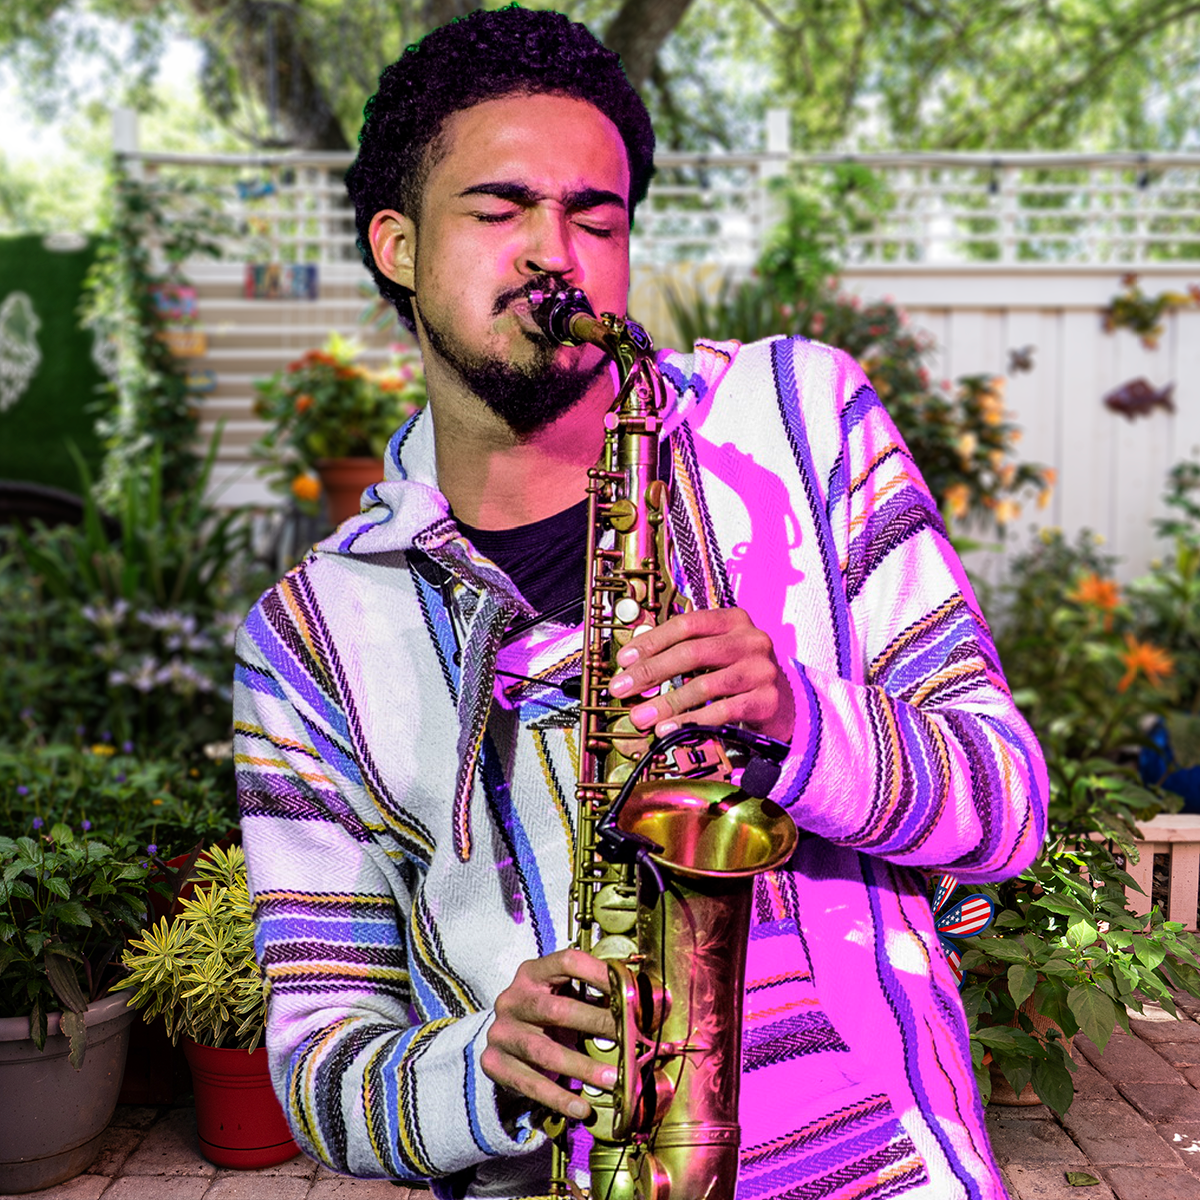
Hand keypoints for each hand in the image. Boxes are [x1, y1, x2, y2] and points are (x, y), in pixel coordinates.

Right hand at [481, 949, 617, 1120]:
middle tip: (629, 1038)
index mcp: (532, 973)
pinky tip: (583, 1107)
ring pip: (544, 1051)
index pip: (566, 962)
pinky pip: (530, 1084)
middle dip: (596, 1024)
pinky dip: (559, 1097)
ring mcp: (501, 1032)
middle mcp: (512, 999)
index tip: (627, 988)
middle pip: (555, 1010)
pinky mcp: (494, 1063)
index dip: (597, 973)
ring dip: (582, 1067)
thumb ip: (596, 995)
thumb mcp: (564, 996)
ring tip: (613, 1079)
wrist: (504, 1039)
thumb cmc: (547, 1013)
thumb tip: (648, 1003)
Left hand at [607, 607, 794, 742]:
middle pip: (691, 652)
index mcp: (733, 620)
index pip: (686, 624)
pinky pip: (722, 711)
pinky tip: (670, 729)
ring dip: (667, 702)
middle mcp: (751, 640)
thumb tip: (633, 665)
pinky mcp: (766, 700)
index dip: (651, 641)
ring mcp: (761, 669)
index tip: (624, 660)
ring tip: (641, 716)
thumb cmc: (737, 675)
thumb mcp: (714, 654)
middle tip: (622, 688)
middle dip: (650, 672)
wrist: (783, 704)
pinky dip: (692, 721)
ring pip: (704, 684)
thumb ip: (681, 651)